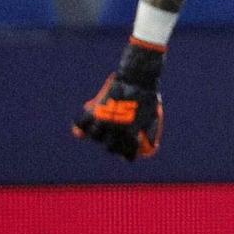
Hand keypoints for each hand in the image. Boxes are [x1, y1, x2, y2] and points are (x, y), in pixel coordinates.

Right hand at [72, 40, 164, 159]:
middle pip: (109, 148)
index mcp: (132, 133)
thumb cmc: (148, 96)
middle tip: (115, 141)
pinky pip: (81, 122)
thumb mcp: (154, 116)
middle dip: (113, 146)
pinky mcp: (95, 110)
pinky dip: (80, 126)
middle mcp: (116, 129)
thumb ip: (150, 132)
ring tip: (101, 130)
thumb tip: (152, 146)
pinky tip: (82, 129)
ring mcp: (104, 120)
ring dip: (98, 135)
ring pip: (95, 136)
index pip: (127, 153)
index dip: (127, 155)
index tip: (127, 154)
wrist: (137, 78)